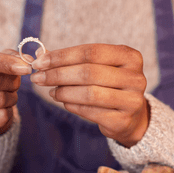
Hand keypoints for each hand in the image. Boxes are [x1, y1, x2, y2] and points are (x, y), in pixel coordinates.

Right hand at [0, 49, 31, 137]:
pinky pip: (0, 117)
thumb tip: (25, 61)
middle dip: (11, 81)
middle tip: (16, 83)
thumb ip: (10, 57)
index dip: (3, 62)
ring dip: (12, 97)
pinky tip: (3, 109)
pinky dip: (9, 112)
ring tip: (9, 95)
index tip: (25, 67)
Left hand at [30, 44, 149, 147]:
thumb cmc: (109, 86)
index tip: (40, 62)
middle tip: (38, 78)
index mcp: (130, 56)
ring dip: (64, 92)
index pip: (91, 52)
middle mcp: (135, 77)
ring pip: (89, 93)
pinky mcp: (123, 121)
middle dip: (58, 75)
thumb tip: (40, 55)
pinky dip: (72, 106)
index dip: (62, 56)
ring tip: (51, 91)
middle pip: (89, 72)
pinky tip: (64, 102)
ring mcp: (132, 100)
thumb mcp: (97, 67)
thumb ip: (72, 60)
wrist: (131, 117)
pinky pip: (91, 112)